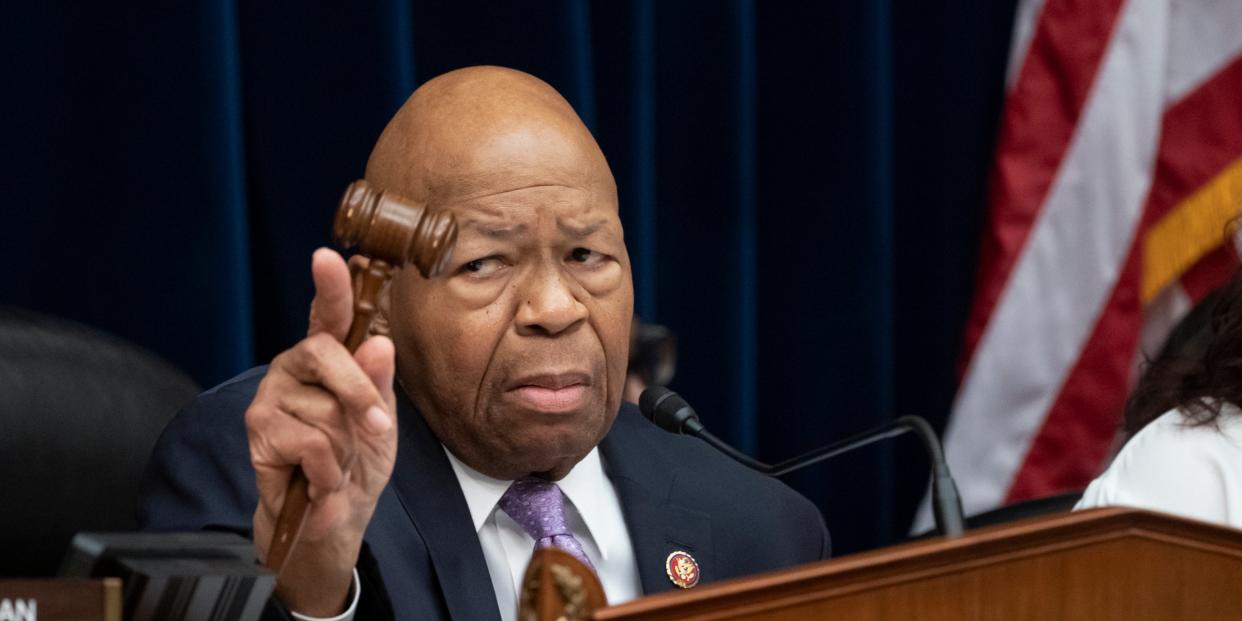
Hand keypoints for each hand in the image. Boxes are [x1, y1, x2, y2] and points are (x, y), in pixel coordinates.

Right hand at [245, 248, 397, 614]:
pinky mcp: (258, 428)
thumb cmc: (357, 461)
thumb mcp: (381, 422)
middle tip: (376, 427)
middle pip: (326, 351)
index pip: (328, 314)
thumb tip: (379, 343)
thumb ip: (379, 384)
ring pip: (325, 408)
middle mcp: (295, 365)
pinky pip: (311, 441)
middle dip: (359, 393)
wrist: (332, 517)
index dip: (329, 285)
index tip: (329, 257)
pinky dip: (328, 468)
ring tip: (336, 461)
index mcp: (329, 357)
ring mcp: (272, 393)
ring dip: (345, 447)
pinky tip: (319, 477)